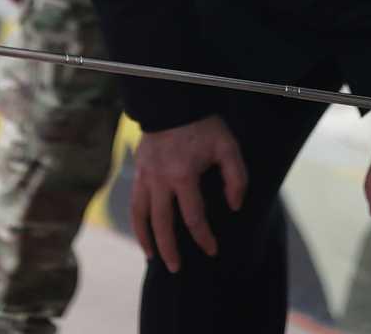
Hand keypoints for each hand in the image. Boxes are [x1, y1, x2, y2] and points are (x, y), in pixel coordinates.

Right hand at [131, 115, 247, 273]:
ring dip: (147, 238)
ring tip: (153, 256)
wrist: (173, 103)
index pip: (193, 217)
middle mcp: (160, 180)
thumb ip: (235, 177)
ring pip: (141, 216)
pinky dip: (137, 221)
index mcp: (183, 176)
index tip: (212, 250)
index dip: (203, 237)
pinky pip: (134, 202)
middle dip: (170, 249)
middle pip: (162, 224)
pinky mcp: (138, 171)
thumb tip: (234, 206)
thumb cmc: (204, 125)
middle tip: (176, 268)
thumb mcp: (228, 147)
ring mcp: (145, 176)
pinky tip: (142, 230)